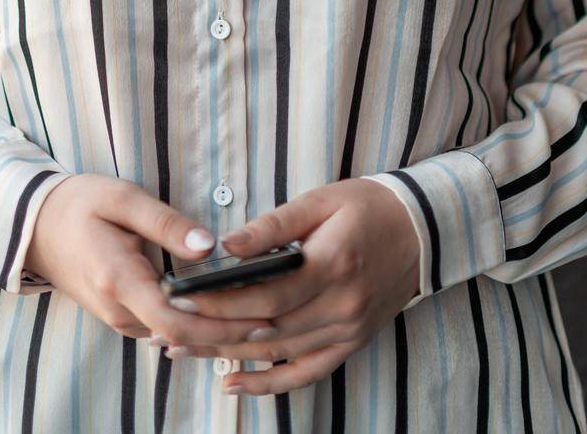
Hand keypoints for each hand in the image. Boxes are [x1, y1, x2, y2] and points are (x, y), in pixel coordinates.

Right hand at [24, 173, 274, 353]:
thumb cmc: (79, 204)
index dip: (220, 326)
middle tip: (273, 321)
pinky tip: (221, 314)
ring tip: (258, 317)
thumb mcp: (122, 198)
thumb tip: (208, 245)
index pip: (176, 321)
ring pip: (172, 337)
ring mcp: (117, 317)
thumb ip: (166, 223)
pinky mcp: (120, 314)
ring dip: (212, 332)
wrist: (35, 224)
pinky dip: (193, 326)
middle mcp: (118, 309)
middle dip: (228, 334)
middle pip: (181, 336)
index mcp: (119, 280)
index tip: (259, 317)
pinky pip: (161, 329)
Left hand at [152, 179, 422, 395]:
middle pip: (266, 330)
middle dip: (210, 330)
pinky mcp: (350, 344)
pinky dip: (268, 385)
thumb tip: (227, 247)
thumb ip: (273, 227)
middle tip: (165, 325)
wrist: (422, 230)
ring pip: (278, 354)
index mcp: (333, 266)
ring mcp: (347, 332)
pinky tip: (232, 383)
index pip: (266, 295)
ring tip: (181, 349)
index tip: (178, 296)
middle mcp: (341, 307)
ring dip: (226, 356)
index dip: (218, 301)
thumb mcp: (321, 201)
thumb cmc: (367, 207)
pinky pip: (305, 374)